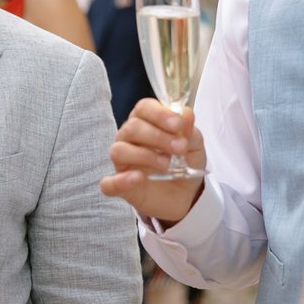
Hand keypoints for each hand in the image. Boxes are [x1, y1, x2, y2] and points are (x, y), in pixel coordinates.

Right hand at [101, 98, 206, 222]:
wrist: (186, 195)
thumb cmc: (185, 164)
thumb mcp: (194, 147)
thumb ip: (189, 131)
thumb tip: (186, 113)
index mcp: (147, 123)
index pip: (143, 108)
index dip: (159, 113)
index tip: (177, 124)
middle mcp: (130, 139)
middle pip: (131, 127)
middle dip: (157, 136)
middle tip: (179, 148)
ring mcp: (123, 163)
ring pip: (119, 150)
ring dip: (144, 155)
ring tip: (165, 165)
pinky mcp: (120, 186)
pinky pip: (109, 183)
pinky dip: (120, 181)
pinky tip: (139, 178)